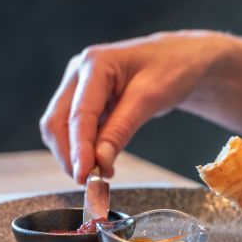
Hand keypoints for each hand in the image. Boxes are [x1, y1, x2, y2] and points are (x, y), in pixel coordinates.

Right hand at [39, 30, 227, 181]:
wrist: (183, 59)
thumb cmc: (173, 68)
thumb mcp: (151, 98)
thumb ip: (122, 129)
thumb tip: (99, 161)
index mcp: (95, 63)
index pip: (79, 114)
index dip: (78, 149)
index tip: (83, 176)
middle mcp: (80, 72)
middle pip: (58, 122)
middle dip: (70, 155)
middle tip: (90, 182)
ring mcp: (80, 86)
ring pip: (61, 128)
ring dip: (74, 154)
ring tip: (99, 175)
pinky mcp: (86, 100)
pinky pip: (75, 129)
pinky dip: (83, 149)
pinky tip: (99, 163)